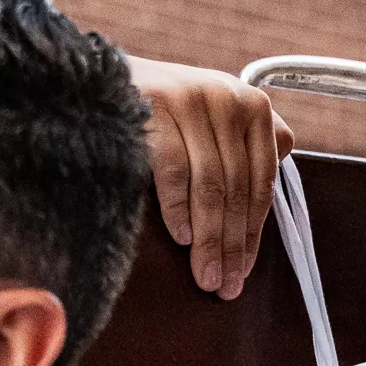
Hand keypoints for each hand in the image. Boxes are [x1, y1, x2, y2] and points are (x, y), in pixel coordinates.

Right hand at [126, 57, 293, 298]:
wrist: (101, 80)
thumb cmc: (164, 113)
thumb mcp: (215, 120)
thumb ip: (246, 149)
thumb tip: (263, 206)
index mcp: (253, 106)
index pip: (261, 180)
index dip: (253, 231)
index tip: (243, 270)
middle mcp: (228, 98)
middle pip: (237, 187)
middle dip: (231, 244)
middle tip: (225, 286)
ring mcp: (193, 100)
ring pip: (210, 185)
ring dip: (209, 239)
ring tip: (206, 277)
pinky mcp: (158, 107)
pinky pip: (175, 171)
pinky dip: (179, 209)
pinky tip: (183, 239)